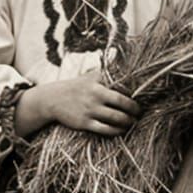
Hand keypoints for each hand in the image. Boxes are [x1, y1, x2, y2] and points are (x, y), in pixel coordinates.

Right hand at [24, 76, 140, 137]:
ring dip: (127, 122)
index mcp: (97, 84)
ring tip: (132, 123)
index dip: (133, 98)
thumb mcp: (89, 77)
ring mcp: (89, 110)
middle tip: (139, 114)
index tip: (141, 101)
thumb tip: (125, 62)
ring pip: (115, 119)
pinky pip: (105, 129)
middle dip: (134, 111)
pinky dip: (116, 131)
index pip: (121, 90)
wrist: (52, 99)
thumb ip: (106, 73)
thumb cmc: (76, 87)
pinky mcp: (83, 123)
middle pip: (122, 105)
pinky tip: (121, 130)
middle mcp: (94, 96)